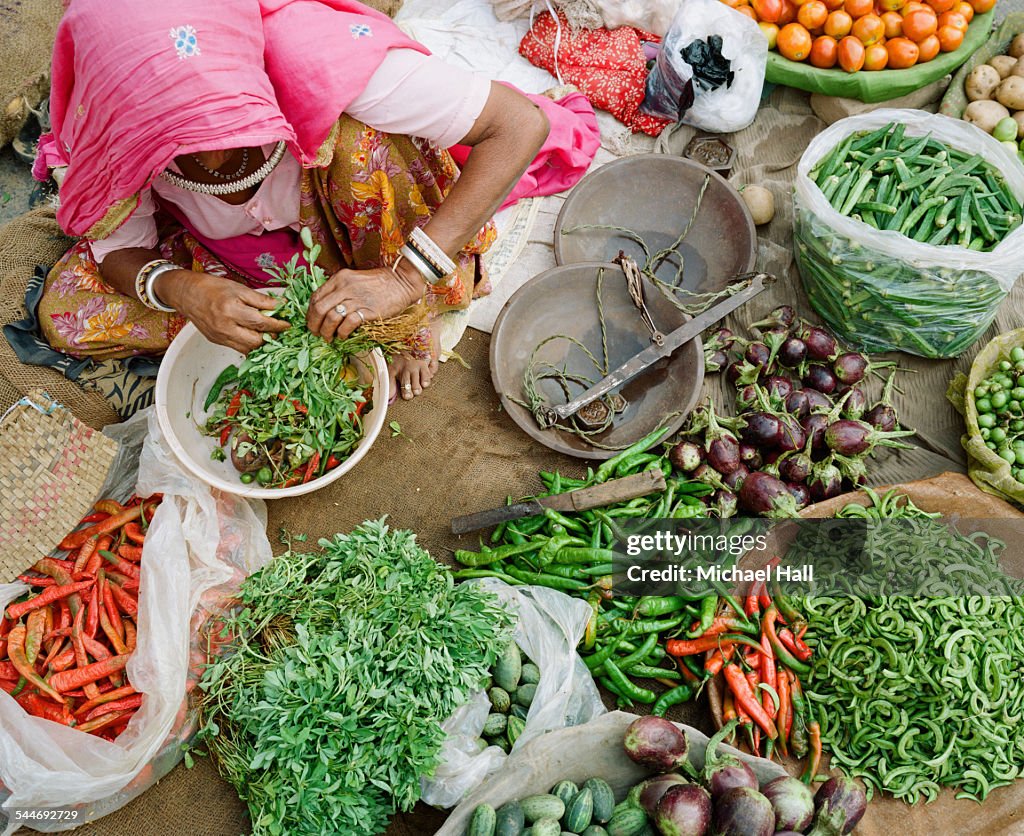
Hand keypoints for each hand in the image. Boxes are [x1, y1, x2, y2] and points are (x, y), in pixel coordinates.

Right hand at [156, 270, 288, 353]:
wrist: (187, 294)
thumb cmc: (212, 288)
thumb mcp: (239, 288)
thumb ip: (260, 300)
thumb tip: (280, 306)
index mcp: (230, 310)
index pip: (261, 323)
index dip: (278, 325)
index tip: (288, 324)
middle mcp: (224, 327)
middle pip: (256, 341)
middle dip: (272, 337)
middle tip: (281, 331)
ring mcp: (219, 337)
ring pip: (248, 349)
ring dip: (262, 344)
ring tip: (271, 335)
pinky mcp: (216, 341)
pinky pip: (238, 349)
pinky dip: (250, 345)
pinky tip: (257, 338)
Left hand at [306, 260, 424, 341]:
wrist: (401, 282)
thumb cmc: (379, 283)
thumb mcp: (354, 280)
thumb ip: (339, 291)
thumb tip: (326, 309)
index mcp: (339, 278)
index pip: (315, 297)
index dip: (310, 313)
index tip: (312, 322)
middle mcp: (344, 287)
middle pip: (319, 309)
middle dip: (314, 325)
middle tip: (316, 334)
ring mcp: (356, 299)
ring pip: (331, 318)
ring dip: (326, 332)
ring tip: (329, 338)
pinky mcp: (367, 310)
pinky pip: (347, 324)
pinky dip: (342, 333)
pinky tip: (343, 336)